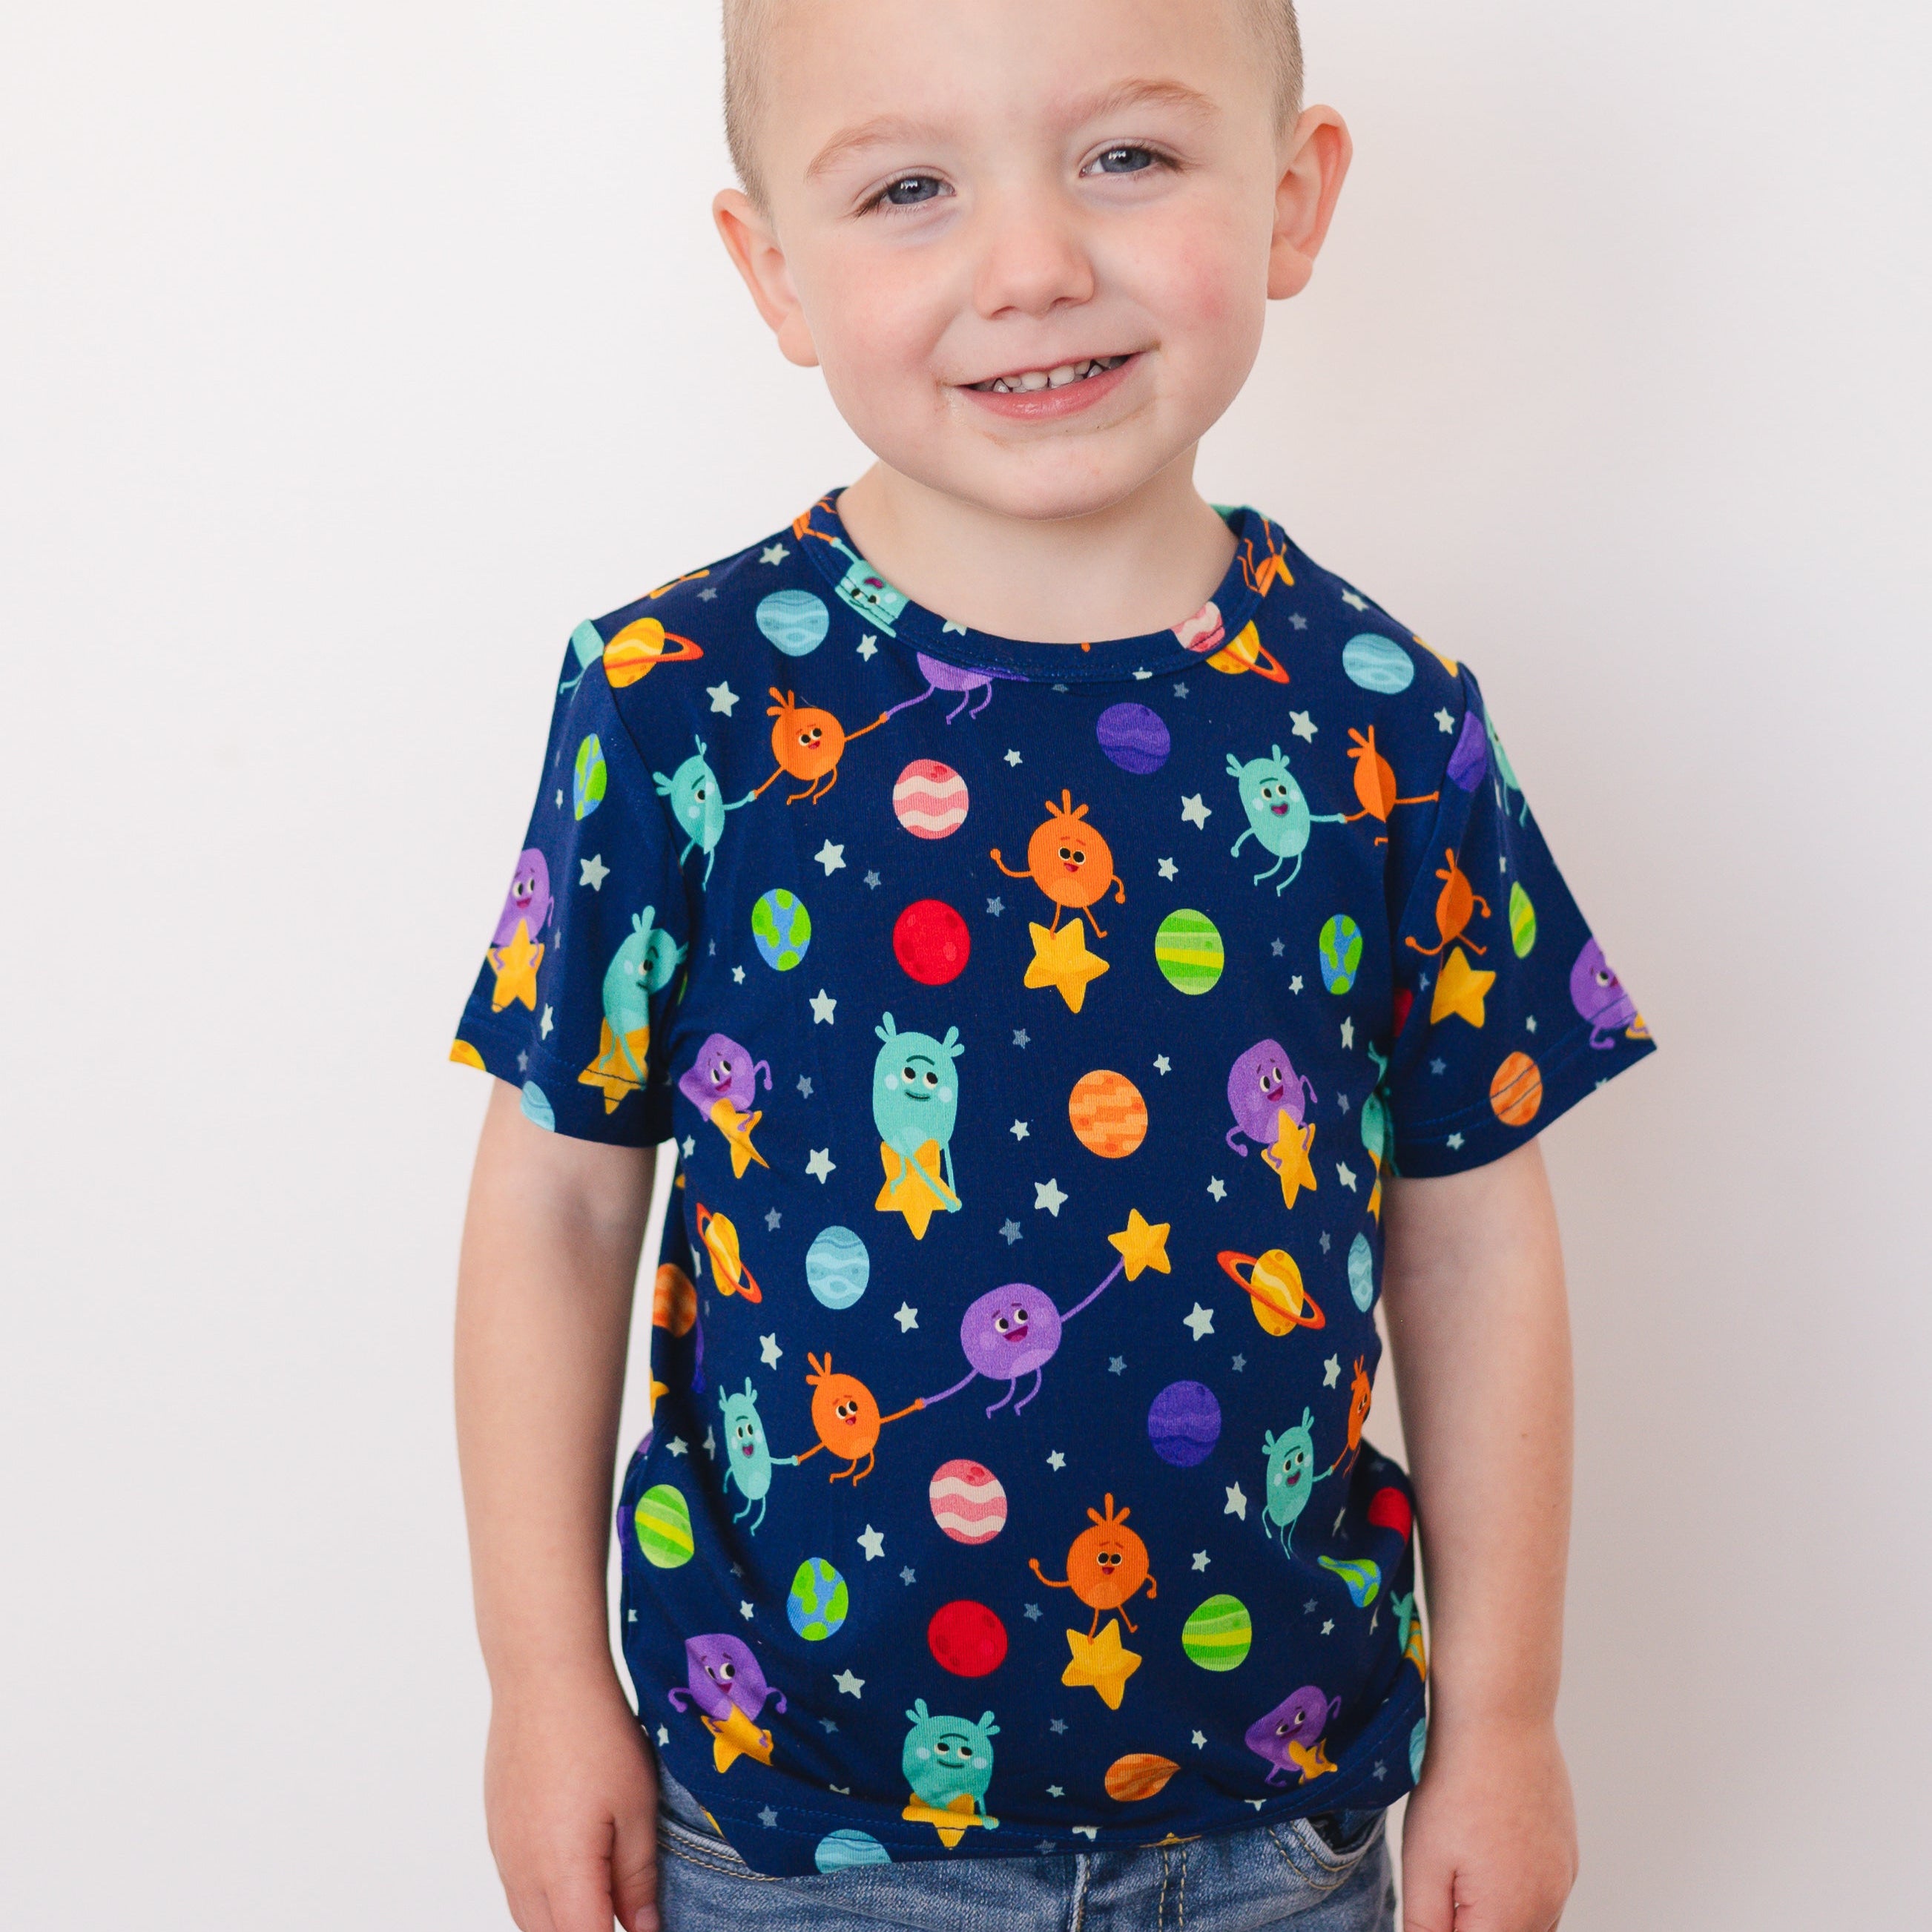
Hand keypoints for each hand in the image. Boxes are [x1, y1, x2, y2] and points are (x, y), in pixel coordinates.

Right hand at [484, 1671, 660, 1931]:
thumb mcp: (637, 1807)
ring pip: (528, 1918)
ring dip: (563, 1920)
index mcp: (562, 1874)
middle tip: (627, 1912)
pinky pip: (515, 1886)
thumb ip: (637, 1878)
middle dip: (589, 1930)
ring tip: (603, 1896)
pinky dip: (543, 1896)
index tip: (641, 1927)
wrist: (543, 1679)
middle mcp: (522, 1873)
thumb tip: (643, 1929)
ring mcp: (503, 1852)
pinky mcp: (496, 1830)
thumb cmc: (596, 1734)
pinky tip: (572, 1869)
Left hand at [1399, 1714, 1577, 1931]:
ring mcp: (1564, 1877)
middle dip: (1472, 1923)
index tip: (1434, 1906)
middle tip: (1442, 1888)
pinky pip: (1545, 1896)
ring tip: (1460, 1867)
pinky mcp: (1567, 1852)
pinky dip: (1517, 1895)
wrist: (1500, 1717)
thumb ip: (1426, 1925)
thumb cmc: (1458, 1782)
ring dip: (1496, 1916)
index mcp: (1510, 1917)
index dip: (1446, 1929)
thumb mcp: (1423, 1863)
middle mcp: (1549, 1905)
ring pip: (1532, 1926)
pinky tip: (1486, 1856)